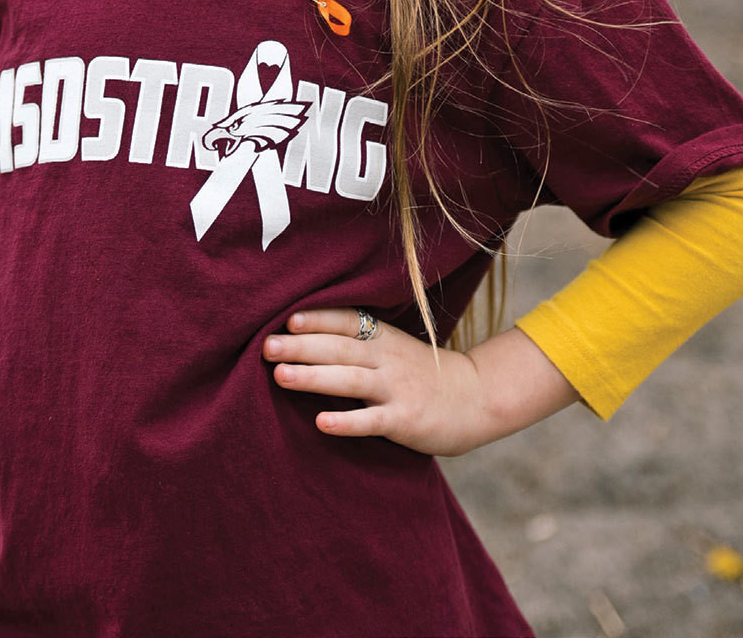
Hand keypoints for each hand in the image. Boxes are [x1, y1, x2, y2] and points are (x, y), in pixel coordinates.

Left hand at [263, 309, 577, 456]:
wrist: (476, 398)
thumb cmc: (424, 373)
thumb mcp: (395, 348)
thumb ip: (360, 344)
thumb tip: (306, 339)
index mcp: (384, 337)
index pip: (346, 321)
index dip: (317, 319)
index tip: (286, 319)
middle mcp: (388, 358)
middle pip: (339, 348)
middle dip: (300, 347)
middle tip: (265, 346)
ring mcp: (397, 388)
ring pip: (349, 380)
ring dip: (313, 377)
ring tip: (280, 376)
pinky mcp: (405, 420)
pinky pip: (372, 420)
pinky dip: (346, 421)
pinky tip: (322, 422)